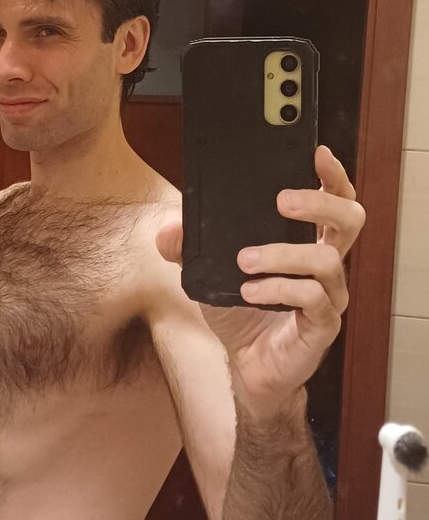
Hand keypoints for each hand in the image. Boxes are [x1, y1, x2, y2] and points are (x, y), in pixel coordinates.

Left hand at [156, 145, 365, 417]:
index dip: (332, 175)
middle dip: (318, 203)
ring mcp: (328, 295)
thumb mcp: (207, 275)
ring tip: (245, 260)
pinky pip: (311, 298)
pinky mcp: (321, 325)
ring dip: (283, 254)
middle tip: (281, 201)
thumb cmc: (240, 314)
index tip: (317, 152)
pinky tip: (249, 291)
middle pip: (349, 220)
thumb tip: (170, 230)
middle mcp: (326, 265)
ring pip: (327, 259)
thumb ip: (189, 249)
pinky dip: (277, 289)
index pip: (334, 200)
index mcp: (307, 242)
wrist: (246, 367)